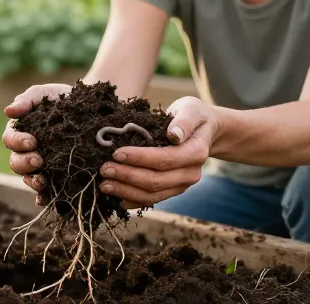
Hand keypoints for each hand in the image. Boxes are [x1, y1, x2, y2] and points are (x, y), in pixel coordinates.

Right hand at [1, 83, 72, 205]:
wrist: (89, 109)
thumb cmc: (62, 98)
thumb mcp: (44, 94)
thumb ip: (27, 100)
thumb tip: (8, 111)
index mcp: (20, 132)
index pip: (10, 140)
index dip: (18, 142)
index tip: (32, 141)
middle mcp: (26, 152)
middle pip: (16, 163)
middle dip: (25, 163)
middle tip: (39, 160)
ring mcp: (40, 166)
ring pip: (29, 178)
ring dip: (33, 181)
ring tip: (43, 181)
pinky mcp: (55, 176)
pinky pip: (46, 190)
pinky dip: (43, 197)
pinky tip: (47, 198)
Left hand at [99, 96, 217, 208]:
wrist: (204, 131)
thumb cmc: (193, 116)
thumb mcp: (191, 109)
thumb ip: (184, 121)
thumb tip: (174, 135)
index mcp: (196, 152)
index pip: (165, 159)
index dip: (140, 158)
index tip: (116, 153)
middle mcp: (191, 173)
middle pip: (156, 181)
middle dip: (127, 176)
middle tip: (104, 169)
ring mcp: (182, 185)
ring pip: (152, 195)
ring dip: (126, 191)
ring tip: (104, 185)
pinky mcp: (172, 190)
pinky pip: (151, 200)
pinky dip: (132, 200)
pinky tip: (115, 196)